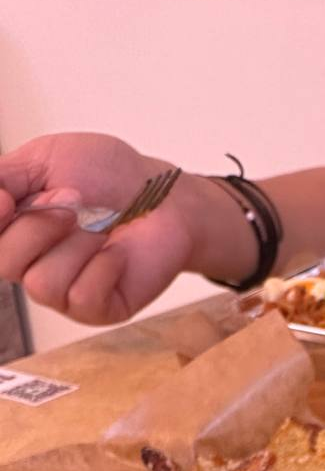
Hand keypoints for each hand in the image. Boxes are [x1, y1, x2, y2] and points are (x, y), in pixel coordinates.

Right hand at [0, 133, 250, 325]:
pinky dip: (102, 267)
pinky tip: (117, 253)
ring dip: (76, 245)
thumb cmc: (107, 175)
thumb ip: (3, 178)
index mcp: (13, 229)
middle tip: (74, 201)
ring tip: (101, 226)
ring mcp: (65, 292)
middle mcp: (33, 264)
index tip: (9, 199)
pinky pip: (82, 298)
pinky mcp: (99, 310)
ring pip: (42, 285)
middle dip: (39, 225)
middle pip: (4, 263)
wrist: (163, 194)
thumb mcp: (44, 160)